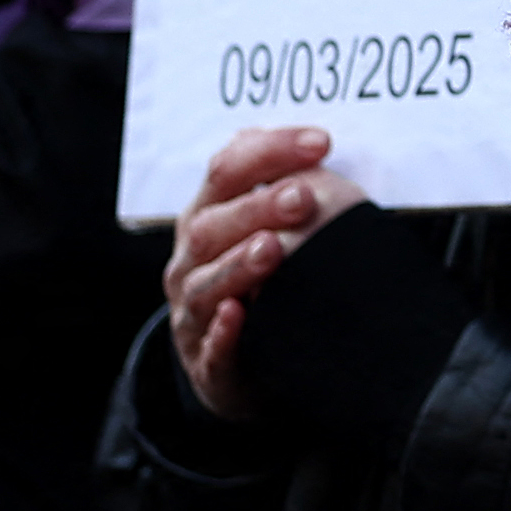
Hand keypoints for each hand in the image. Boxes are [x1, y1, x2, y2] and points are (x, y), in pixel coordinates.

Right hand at [169, 125, 362, 416]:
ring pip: (205, 285)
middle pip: (210, 225)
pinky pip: (209, 348)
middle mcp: (190, 261)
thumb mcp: (267, 230)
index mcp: (206, 217)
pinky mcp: (206, 365)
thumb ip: (285, 187)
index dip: (269, 152)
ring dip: (238, 264)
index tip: (321, 142)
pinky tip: (240, 315)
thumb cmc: (263, 285)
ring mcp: (192, 313)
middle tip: (304, 196)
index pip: (226, 170)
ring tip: (273, 248)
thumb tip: (313, 145)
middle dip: (256, 207)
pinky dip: (222, 332)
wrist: (245, 369)